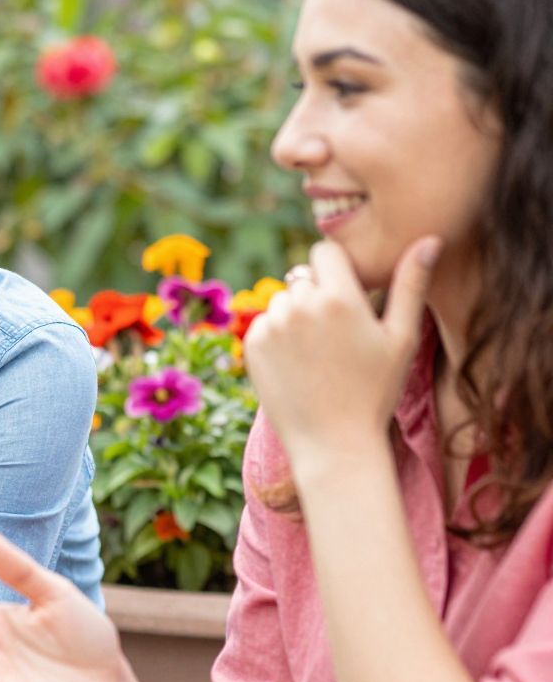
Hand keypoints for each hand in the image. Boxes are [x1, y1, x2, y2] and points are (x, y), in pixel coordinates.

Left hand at [244, 237, 439, 459]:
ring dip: (297, 315)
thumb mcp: (401, 338)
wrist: (333, 442)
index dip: (336, 269)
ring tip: (319, 354)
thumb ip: (411, 284)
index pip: (325, 252)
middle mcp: (299, 304)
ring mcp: (271, 324)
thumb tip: (430, 238)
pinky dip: (278, 336)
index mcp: (338, 297)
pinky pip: (265, 323)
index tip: (347, 293)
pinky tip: (298, 364)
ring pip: (283, 300)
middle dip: (318, 295)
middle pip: (303, 277)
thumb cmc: (376, 391)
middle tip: (337, 337)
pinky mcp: (252, 344)